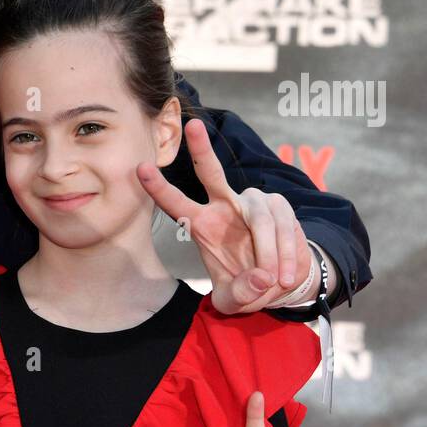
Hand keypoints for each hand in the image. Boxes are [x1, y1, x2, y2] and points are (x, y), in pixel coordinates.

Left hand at [137, 117, 311, 313]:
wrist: (283, 282)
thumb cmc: (249, 286)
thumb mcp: (235, 300)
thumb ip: (240, 293)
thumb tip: (260, 277)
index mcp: (202, 224)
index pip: (175, 203)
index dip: (158, 187)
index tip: (140, 168)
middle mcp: (224, 206)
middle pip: (212, 173)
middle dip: (202, 149)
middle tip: (193, 126)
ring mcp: (253, 204)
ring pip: (259, 218)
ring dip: (268, 253)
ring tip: (273, 280)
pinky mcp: (281, 207)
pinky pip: (283, 226)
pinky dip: (286, 253)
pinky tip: (285, 273)